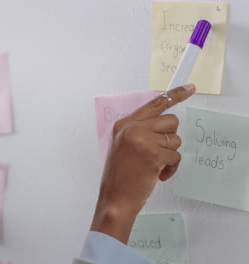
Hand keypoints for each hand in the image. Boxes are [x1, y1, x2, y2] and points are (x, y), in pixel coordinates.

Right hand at [90, 84, 195, 242]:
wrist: (115, 198)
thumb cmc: (120, 176)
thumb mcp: (123, 147)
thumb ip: (139, 131)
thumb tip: (164, 125)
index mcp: (123, 125)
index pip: (153, 104)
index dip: (174, 95)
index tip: (189, 88)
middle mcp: (132, 129)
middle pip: (170, 120)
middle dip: (170, 137)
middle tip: (160, 151)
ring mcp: (142, 140)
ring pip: (175, 139)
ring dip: (170, 155)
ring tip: (156, 166)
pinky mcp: (153, 154)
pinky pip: (176, 156)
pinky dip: (171, 168)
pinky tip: (159, 175)